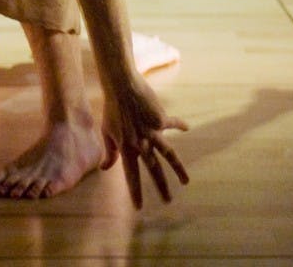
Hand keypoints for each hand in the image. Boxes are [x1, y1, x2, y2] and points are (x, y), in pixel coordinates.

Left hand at [101, 76, 188, 208]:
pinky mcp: (161, 119)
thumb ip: (109, 151)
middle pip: (154, 170)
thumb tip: (105, 169)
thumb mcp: (106, 131)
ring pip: (169, 154)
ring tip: (186, 182)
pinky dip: (180, 125)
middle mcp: (141, 142)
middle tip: (167, 202)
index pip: (131, 175)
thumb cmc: (111, 108)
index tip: (139, 208)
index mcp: (126, 147)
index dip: (135, 191)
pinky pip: (173, 124)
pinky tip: (187, 128)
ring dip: (178, 169)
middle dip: (161, 187)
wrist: (121, 85)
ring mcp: (152, 131)